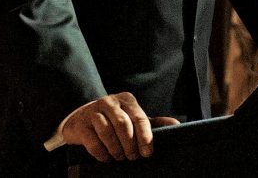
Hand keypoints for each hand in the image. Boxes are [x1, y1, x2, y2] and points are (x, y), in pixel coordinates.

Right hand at [61, 92, 179, 161]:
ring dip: (116, 148)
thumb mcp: (133, 118)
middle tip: (133, 157)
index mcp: (127, 100)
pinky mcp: (81, 124)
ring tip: (120, 157)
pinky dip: (101, 152)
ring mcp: (93, 111)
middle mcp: (110, 102)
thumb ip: (154, 122)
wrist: (80, 119)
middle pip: (123, 124)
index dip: (145, 136)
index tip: (147, 153)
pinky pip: (92, 140)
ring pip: (107, 131)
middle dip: (130, 144)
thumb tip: (177, 125)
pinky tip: (106, 158)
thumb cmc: (113, 120)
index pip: (139, 117)